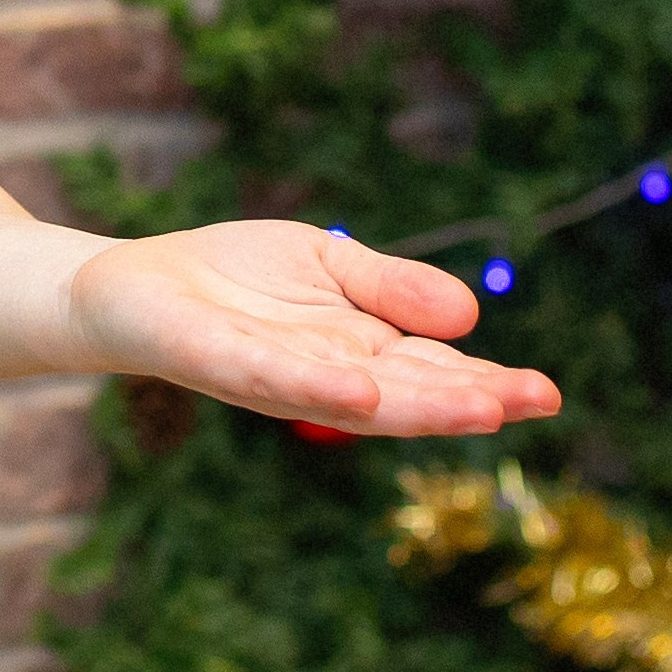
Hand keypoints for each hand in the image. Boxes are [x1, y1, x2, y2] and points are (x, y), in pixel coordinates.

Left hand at [65, 218, 560, 436]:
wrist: (127, 282)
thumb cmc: (229, 279)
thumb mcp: (325, 263)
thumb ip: (390, 286)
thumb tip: (469, 313)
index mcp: (353, 354)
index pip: (429, 373)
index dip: (485, 384)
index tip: (544, 393)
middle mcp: (318, 376)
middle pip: (403, 395)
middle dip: (467, 401)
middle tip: (533, 403)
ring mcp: (267, 375)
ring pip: (348, 398)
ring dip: (410, 406)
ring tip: (476, 408)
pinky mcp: (211, 360)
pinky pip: (267, 377)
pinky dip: (312, 386)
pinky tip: (358, 391)